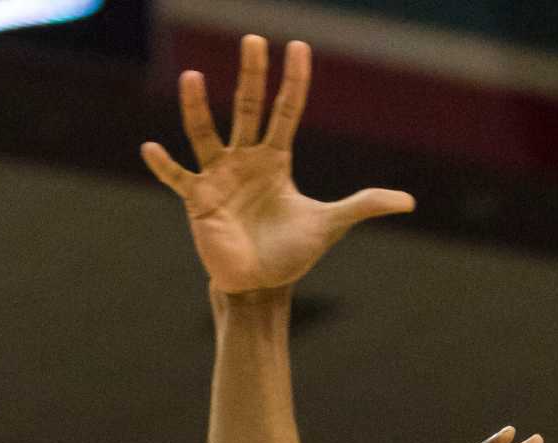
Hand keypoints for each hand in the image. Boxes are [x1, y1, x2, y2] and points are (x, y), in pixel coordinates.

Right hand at [141, 36, 412, 293]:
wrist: (259, 286)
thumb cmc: (290, 254)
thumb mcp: (330, 225)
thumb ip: (364, 205)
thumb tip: (408, 202)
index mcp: (276, 160)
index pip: (286, 110)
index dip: (293, 81)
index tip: (298, 47)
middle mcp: (246, 159)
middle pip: (247, 107)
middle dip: (251, 75)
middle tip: (253, 40)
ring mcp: (219, 177)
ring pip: (206, 133)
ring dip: (198, 107)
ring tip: (192, 76)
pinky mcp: (198, 202)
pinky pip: (177, 178)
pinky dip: (164, 165)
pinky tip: (150, 147)